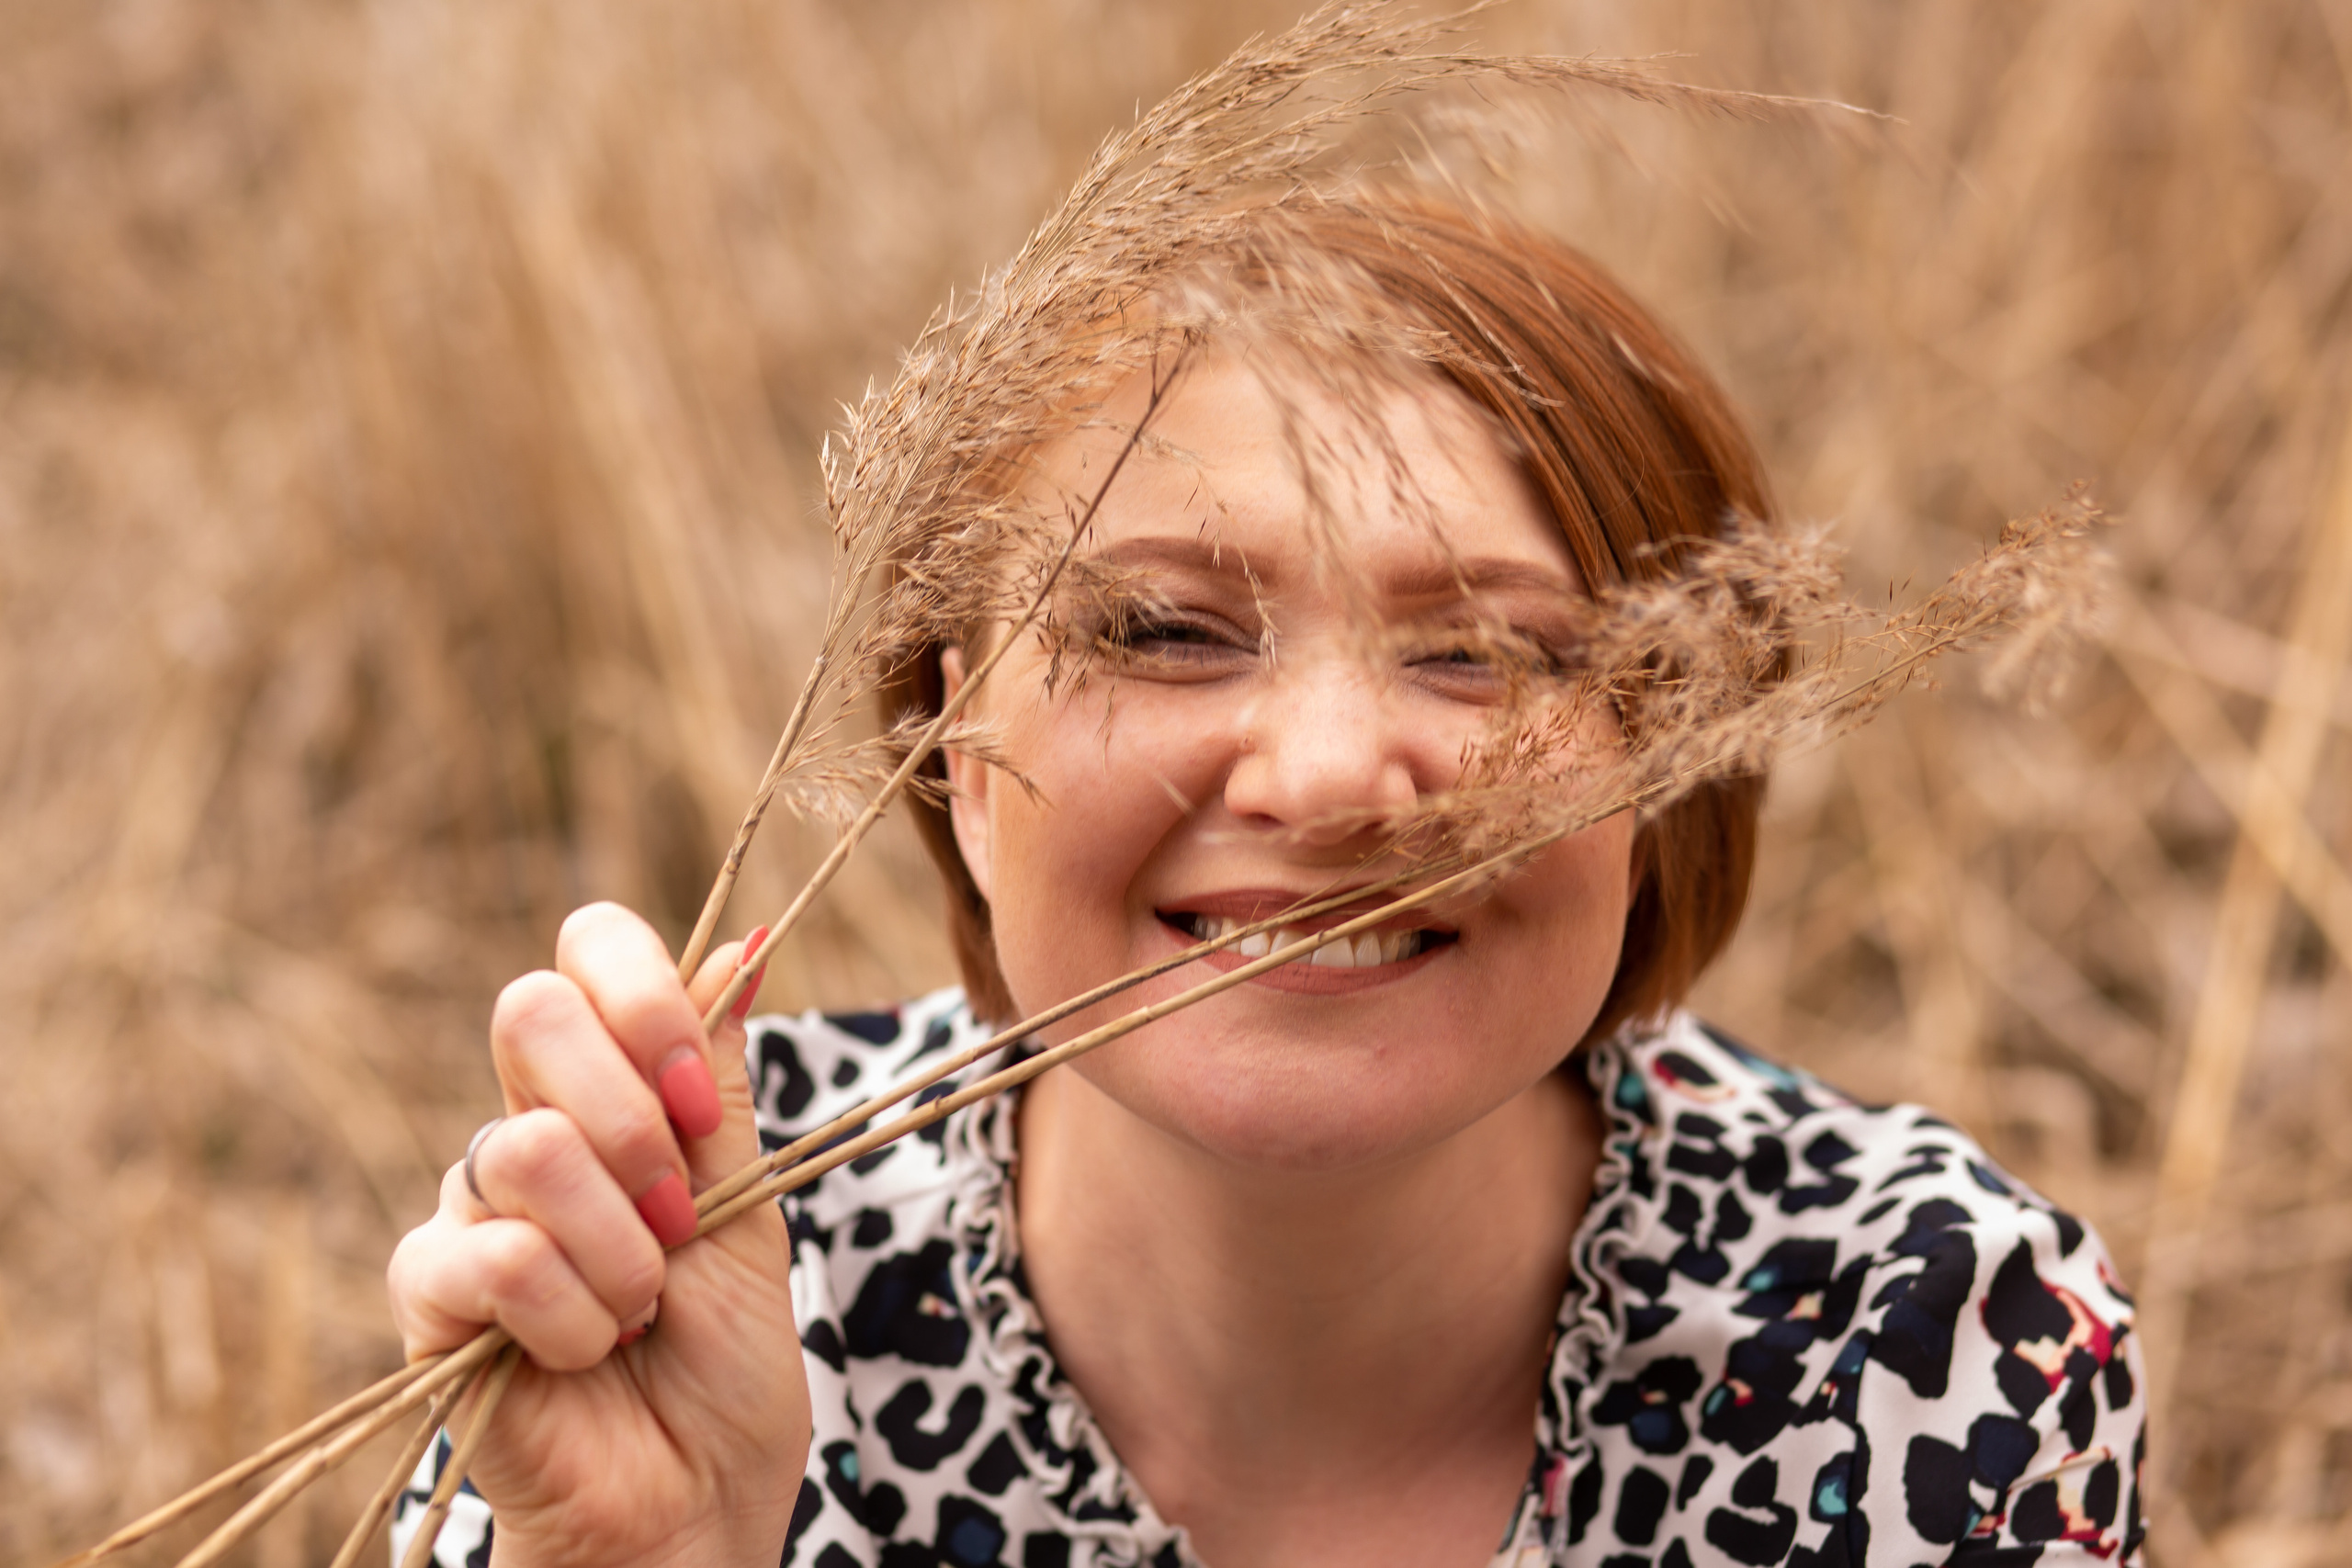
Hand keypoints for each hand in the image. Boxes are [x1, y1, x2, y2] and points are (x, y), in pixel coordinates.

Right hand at [386, 903, 807, 1567]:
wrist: (695, 1500)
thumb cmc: (727, 1362)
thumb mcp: (750, 1204)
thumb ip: (721, 1085)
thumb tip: (749, 939)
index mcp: (610, 1094)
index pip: (583, 955)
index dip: (642, 995)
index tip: (699, 1097)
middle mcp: (528, 1131)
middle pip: (530, 1011)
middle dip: (634, 1117)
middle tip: (678, 1214)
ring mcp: (471, 1210)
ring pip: (528, 1149)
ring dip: (622, 1249)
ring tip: (640, 1311)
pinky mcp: (431, 1298)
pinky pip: (494, 1256)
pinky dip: (573, 1315)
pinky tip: (587, 1353)